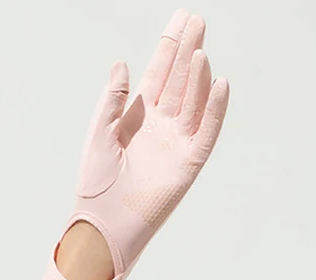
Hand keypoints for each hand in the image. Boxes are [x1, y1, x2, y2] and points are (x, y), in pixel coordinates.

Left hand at [65, 8, 229, 277]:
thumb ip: (112, 100)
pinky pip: (206, 132)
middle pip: (179, 81)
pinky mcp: (188, 164)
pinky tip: (219, 84)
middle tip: (198, 21)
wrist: (104, 223)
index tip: (180, 19)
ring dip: (198, 76)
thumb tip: (122, 63)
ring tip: (200, 50)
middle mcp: (161, 127)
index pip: (158, 75)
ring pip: (193, 102)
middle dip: (187, 51)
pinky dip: (214, 109)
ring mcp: (177, 144)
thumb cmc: (96, 184)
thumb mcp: (99, 133)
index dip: (169, 47)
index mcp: (138, 118)